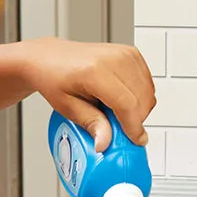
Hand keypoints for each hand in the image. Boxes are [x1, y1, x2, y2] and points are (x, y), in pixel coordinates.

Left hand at [19, 37, 155, 151]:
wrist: (49, 58)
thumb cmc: (54, 78)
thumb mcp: (66, 106)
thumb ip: (91, 124)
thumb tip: (105, 142)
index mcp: (95, 71)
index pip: (126, 104)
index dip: (133, 127)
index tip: (135, 140)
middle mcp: (113, 59)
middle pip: (141, 99)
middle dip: (134, 120)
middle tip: (115, 126)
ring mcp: (124, 54)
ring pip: (148, 92)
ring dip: (138, 108)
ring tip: (113, 110)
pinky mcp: (131, 53)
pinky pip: (147, 82)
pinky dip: (139, 95)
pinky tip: (119, 98)